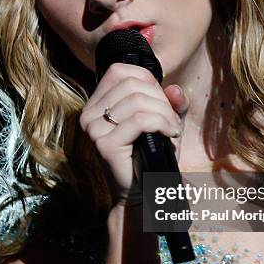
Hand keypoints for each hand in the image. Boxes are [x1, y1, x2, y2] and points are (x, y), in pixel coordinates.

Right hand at [78, 63, 188, 204]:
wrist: (142, 192)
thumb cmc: (151, 155)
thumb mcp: (164, 122)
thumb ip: (171, 103)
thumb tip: (175, 89)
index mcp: (96, 104)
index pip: (119, 71)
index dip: (147, 79)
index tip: (161, 100)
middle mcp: (89, 114)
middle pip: (132, 85)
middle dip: (161, 100)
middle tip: (172, 120)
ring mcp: (94, 129)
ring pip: (138, 101)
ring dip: (164, 113)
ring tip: (172, 129)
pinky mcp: (104, 144)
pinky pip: (140, 120)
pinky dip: (162, 123)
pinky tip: (170, 134)